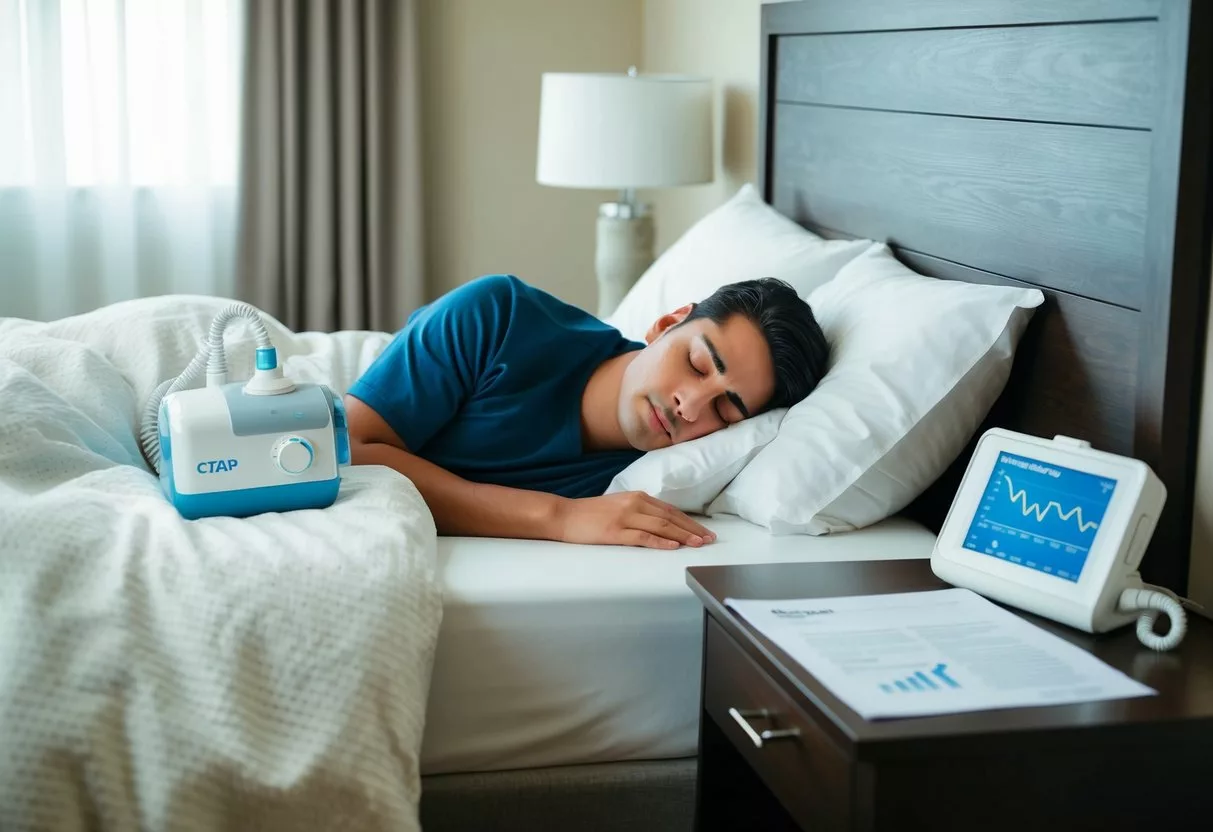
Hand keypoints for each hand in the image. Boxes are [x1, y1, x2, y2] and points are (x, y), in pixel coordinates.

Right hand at [553, 491, 716, 549]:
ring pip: (661, 527)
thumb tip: (662, 524)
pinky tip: (673, 547)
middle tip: (709, 540)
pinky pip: (643, 537)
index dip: (690, 522)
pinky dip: (660, 542)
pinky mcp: (615, 531)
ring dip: (683, 536)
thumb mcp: (619, 506)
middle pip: (671, 518)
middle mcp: (635, 504)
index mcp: (638, 497)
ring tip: (698, 544)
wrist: (564, 515)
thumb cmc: (590, 514)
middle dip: (692, 530)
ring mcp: (625, 517)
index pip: (671, 511)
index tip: (704, 532)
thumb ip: (639, 511)